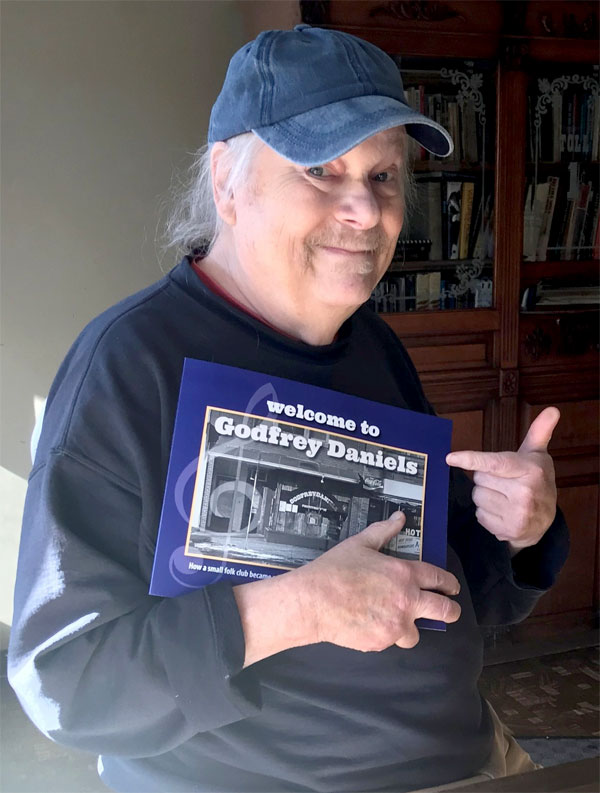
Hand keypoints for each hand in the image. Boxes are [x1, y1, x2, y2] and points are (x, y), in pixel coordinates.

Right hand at [295, 511, 460, 651]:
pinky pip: (390, 642)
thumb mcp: (360, 544)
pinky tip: (370, 624)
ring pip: (417, 634)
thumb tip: (399, 518)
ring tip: (397, 621)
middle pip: (445, 611)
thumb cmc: (335, 571)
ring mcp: (395, 625)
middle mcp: (407, 601)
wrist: (313, 601)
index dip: (450, 583)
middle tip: (448, 610)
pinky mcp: (381, 643)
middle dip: (450, 610)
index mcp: (404, 574)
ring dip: (411, 628)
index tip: (452, 588)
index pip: (440, 579)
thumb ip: (383, 530)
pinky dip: (384, 635)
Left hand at [446, 407, 558, 553]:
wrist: (547, 520)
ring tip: (504, 497)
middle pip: (479, 479)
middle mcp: (525, 492)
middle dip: (486, 479)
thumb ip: (539, 431)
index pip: (494, 463)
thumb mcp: (539, 455)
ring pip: (477, 497)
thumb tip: (553, 410)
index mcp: (530, 470)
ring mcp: (517, 513)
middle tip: (503, 482)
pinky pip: (479, 516)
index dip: (471, 459)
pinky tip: (502, 512)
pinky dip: (486, 514)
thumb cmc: (538, 481)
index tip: (450, 458)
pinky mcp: (509, 530)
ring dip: (485, 497)